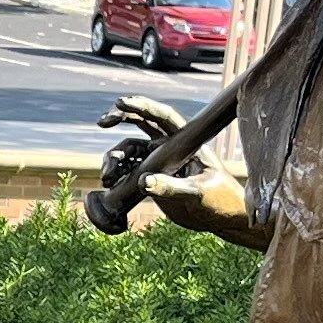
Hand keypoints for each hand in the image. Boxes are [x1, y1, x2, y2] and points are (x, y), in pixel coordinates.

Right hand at [82, 97, 253, 244]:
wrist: (219, 219)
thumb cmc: (220, 199)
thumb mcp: (198, 193)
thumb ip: (172, 187)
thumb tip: (142, 182)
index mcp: (185, 141)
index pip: (163, 116)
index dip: (142, 106)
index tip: (121, 103)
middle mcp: (169, 147)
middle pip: (140, 124)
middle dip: (120, 119)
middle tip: (103, 122)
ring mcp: (157, 162)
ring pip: (128, 151)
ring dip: (113, 159)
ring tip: (108, 177)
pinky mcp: (148, 179)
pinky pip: (125, 172)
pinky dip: (115, 175)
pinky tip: (110, 185)